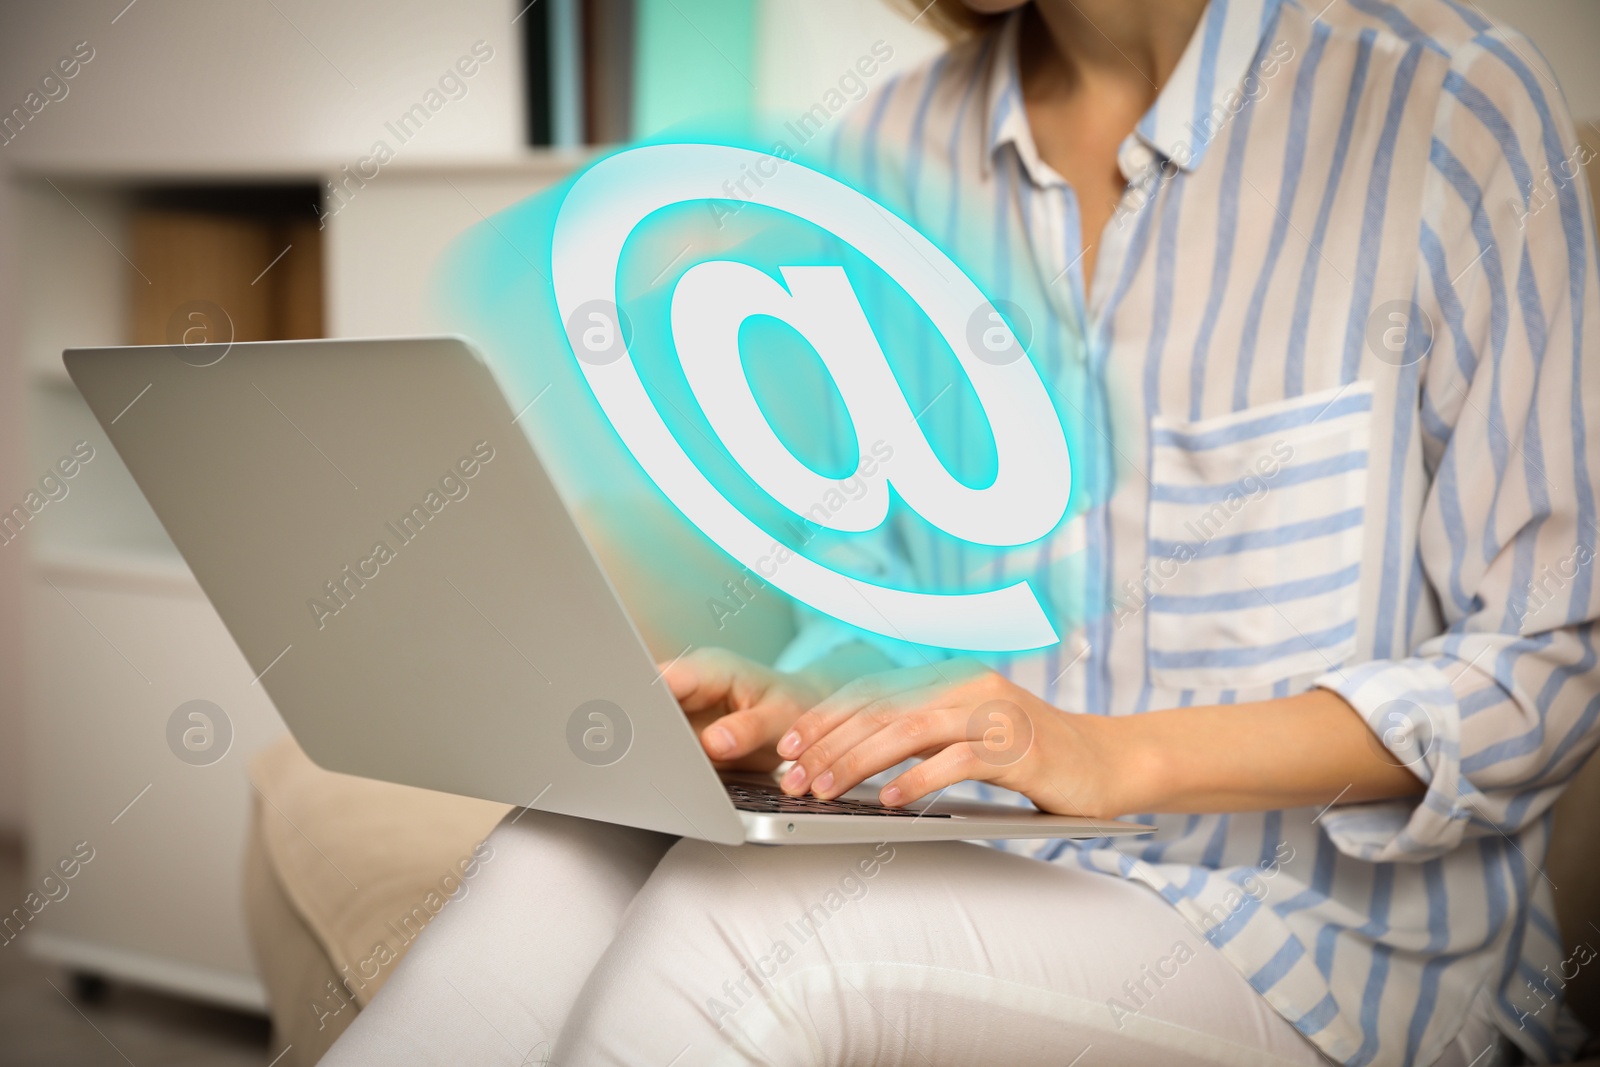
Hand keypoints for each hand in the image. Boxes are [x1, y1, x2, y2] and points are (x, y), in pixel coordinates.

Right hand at [659, 648, 830, 771]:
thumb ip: (748, 728)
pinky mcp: (682, 737)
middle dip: (646, 731)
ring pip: (651, 731)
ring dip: (653, 751)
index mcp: (710, 669)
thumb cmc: (792, 704)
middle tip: (654, 760)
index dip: (649, 701)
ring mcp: (683, 713)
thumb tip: (713, 742)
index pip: (666, 679)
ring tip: (664, 771)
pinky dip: (664, 764)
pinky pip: (664, 749)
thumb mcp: (779, 716)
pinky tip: (670, 778)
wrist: (798, 713)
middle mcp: (689, 688)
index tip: (648, 727)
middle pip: (649, 706)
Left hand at [774, 659, 1130, 817]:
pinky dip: (919, 779)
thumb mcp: (968, 736)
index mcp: (949, 680)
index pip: (872, 693)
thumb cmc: (1033, 756)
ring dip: (858, 762)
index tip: (786, 748)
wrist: (1110, 762)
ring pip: (909, 730)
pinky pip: (957, 760)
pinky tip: (892, 799)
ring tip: (825, 790)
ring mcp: (994, 713)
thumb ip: (920, 737)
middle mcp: (967, 687)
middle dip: (828, 746)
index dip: (824, 718)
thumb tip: (851, 759)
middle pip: (881, 711)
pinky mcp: (1019, 746)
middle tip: (793, 778)